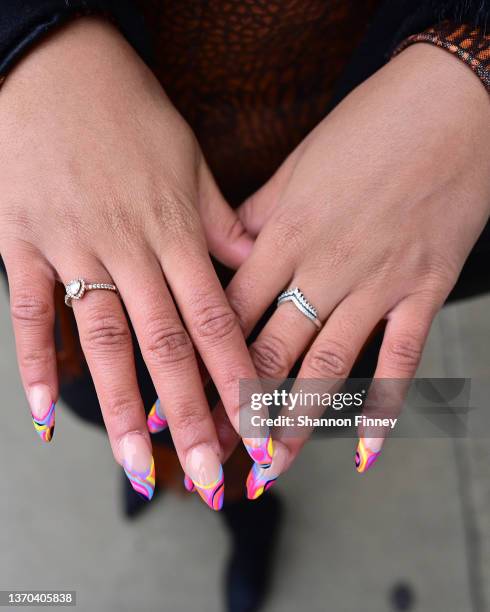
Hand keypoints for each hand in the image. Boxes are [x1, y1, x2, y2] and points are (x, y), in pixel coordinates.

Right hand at [0, 18, 270, 508]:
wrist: (53, 62)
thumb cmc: (126, 110)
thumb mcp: (187, 158)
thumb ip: (219, 221)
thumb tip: (252, 264)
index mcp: (174, 232)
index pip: (215, 321)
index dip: (239, 379)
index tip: (258, 428)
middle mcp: (129, 250)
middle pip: (166, 346)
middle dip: (191, 416)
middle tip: (209, 478)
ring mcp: (73, 250)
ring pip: (103, 342)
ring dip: (121, 409)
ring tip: (136, 467)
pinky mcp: (22, 244)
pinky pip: (31, 312)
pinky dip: (35, 365)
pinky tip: (45, 419)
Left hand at [206, 43, 489, 496]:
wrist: (450, 104)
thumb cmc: (368, 127)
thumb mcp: (296, 166)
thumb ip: (255, 217)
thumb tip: (224, 252)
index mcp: (282, 234)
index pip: (227, 313)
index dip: (196, 363)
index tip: (173, 402)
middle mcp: (322, 266)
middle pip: (267, 350)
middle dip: (234, 409)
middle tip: (208, 455)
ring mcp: (375, 283)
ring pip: (325, 366)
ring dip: (293, 423)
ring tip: (268, 469)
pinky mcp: (423, 291)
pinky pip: (400, 359)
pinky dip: (382, 407)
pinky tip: (363, 452)